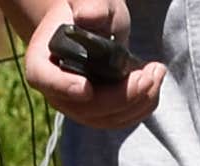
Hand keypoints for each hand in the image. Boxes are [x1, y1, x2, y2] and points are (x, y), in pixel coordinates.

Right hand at [0, 0, 163, 125]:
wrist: (94, 26)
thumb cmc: (88, 10)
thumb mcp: (89, 0)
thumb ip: (89, 5)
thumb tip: (89, 17)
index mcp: (42, 61)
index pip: (44, 79)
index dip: (63, 87)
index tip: (87, 88)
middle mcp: (57, 91)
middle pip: (86, 107)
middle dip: (122, 95)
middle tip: (148, 74)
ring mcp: (79, 107)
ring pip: (109, 118)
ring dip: (139, 100)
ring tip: (157, 71)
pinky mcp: (101, 114)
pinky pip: (123, 119)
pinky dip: (144, 104)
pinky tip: (155, 81)